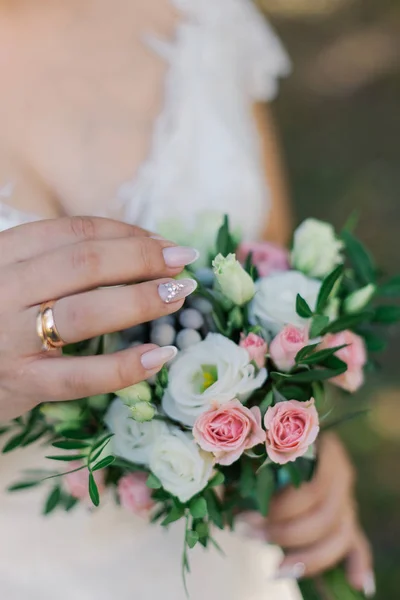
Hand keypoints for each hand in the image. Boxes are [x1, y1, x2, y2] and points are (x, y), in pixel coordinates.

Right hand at [0, 216, 197, 419]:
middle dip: (142, 259)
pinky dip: (124, 367)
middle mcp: (5, 289)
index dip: (126, 234)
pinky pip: (80, 376)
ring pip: (85, 312)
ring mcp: (11, 337)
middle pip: (84, 263)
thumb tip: (137, 249)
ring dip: (141, 300)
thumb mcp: (11, 276)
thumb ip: (54, 262)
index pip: (73, 232)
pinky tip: (159, 355)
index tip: (162, 243)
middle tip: (183, 261)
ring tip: (179, 295)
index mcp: (4, 254)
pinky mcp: (22, 383)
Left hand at [240, 434, 374, 596]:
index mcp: (321, 449)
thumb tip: (217, 490)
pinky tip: (355, 582)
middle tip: (248, 533)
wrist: (272, 453)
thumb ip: (235, 468)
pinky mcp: (346, 523)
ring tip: (273, 567)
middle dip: (285, 533)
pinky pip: (359, 545)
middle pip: (325, 514)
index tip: (248, 515)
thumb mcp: (245, 455)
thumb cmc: (255, 453)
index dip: (283, 507)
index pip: (314, 486)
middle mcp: (340, 475)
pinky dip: (358, 563)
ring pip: (340, 535)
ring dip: (306, 556)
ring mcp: (346, 499)